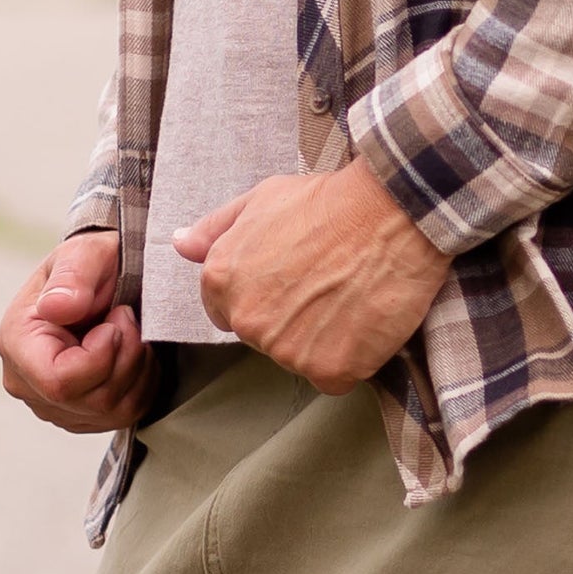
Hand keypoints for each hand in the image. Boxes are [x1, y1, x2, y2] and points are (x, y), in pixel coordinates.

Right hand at [0, 228, 157, 433]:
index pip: (58, 381)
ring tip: (133, 331)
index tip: (118, 317)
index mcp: (17, 342)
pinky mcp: (78, 414)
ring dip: (138, 370)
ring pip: (109, 413)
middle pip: (89, 401)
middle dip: (125, 358)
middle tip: (130, 317)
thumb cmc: (92, 263)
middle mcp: (26, 381)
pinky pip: (122, 417)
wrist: (104, 275)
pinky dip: (142, 385)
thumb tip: (56, 307)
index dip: (100, 356)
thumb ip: (72, 277)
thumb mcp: (85, 254)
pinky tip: (136, 353)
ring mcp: (51, 404)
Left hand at [173, 160, 450, 393]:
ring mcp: (287, 351)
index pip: (225, 310)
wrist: (392, 210)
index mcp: (222, 280)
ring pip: (297, 356)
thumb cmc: (329, 200)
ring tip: (347, 292)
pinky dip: (350, 355)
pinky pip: (333, 374)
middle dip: (288, 314)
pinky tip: (363, 317)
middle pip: (261, 335)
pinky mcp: (329, 371)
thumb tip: (179, 244)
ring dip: (319, 336)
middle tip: (324, 278)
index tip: (291, 274)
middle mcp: (247, 320)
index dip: (261, 290)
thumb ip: (216, 228)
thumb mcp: (263, 199)